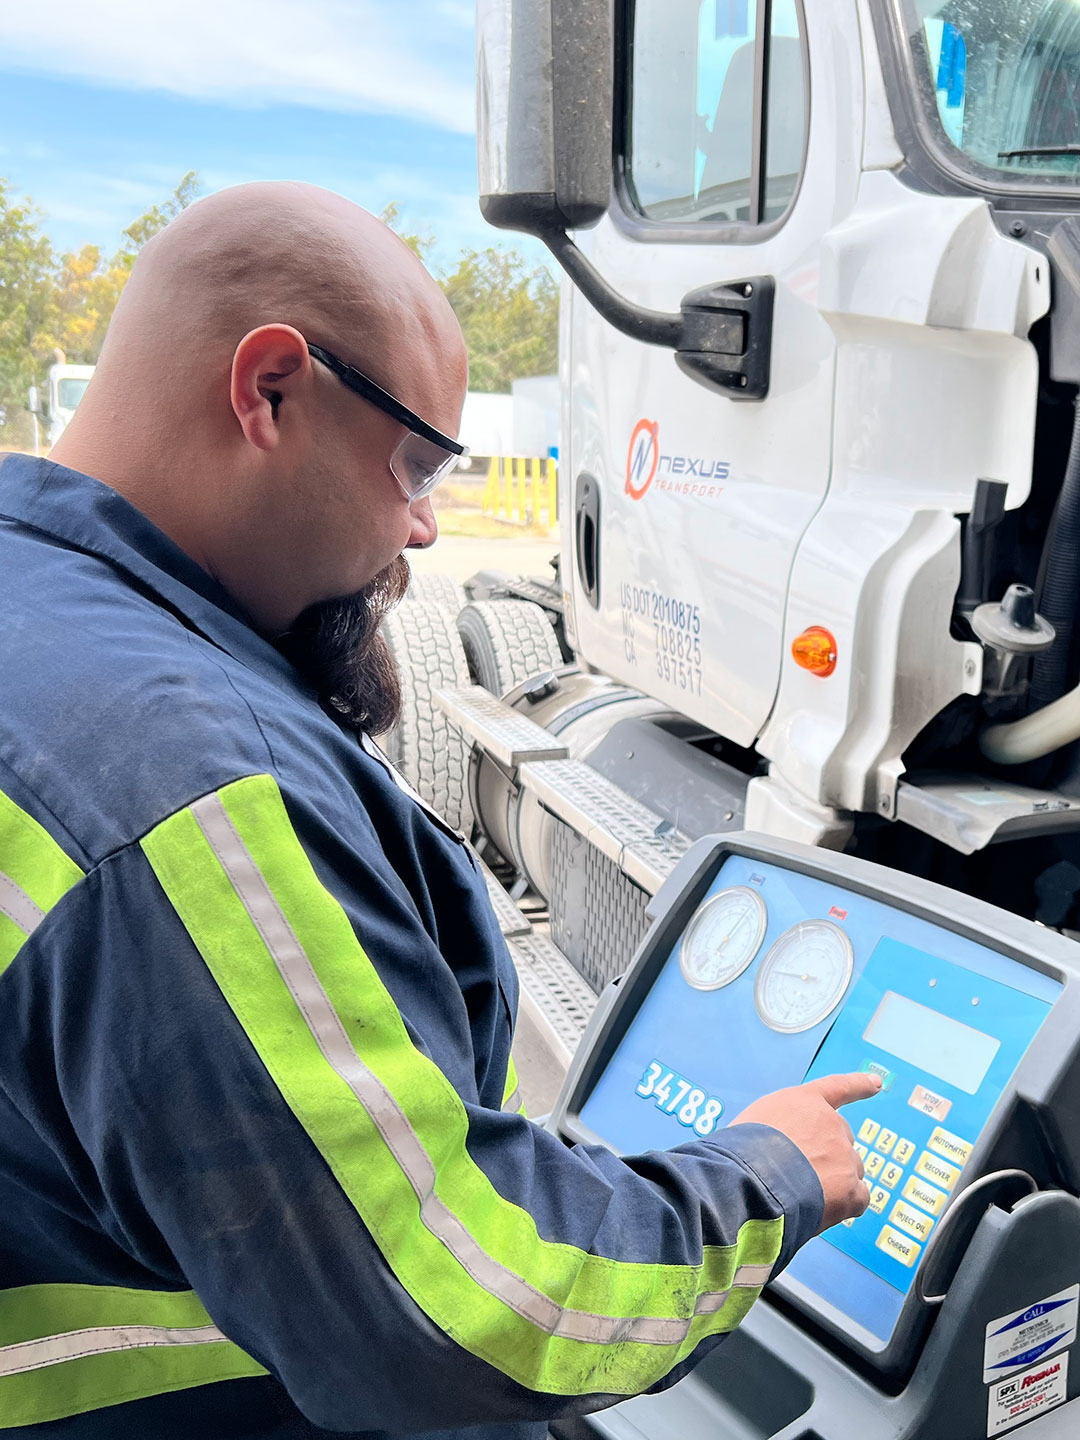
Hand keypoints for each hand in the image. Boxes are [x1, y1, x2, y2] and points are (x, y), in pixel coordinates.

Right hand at [730, 1072, 881, 1230]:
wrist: (752, 1180)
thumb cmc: (743, 1151)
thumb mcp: (755, 1122)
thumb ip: (779, 1128)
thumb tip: (782, 1148)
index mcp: (806, 1102)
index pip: (838, 1088)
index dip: (859, 1085)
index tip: (877, 1082)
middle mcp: (830, 1123)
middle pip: (842, 1139)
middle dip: (828, 1155)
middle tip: (800, 1173)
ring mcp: (844, 1155)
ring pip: (850, 1170)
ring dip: (834, 1181)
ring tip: (803, 1194)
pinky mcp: (851, 1188)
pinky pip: (858, 1197)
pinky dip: (845, 1205)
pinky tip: (825, 1210)